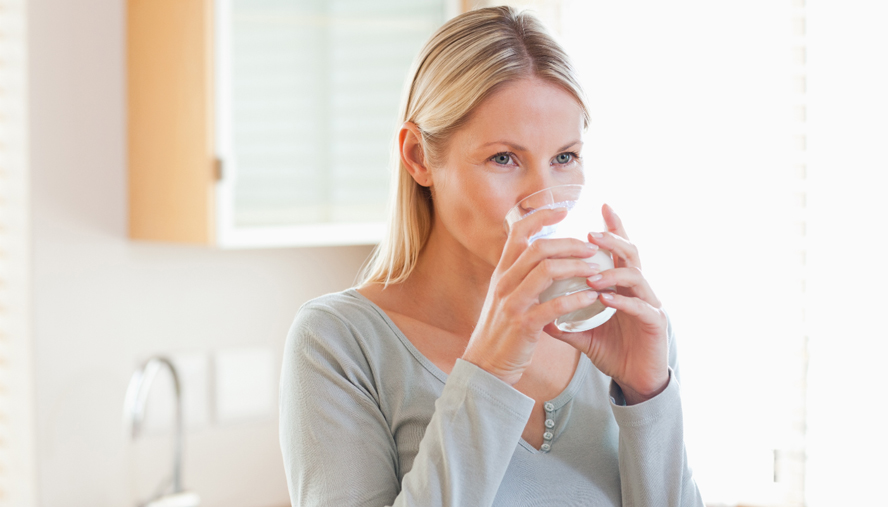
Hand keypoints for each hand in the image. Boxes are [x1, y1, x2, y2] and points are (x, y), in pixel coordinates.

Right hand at [462, 207, 602, 385]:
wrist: (484, 365)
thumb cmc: (501, 331)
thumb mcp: (503, 297)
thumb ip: (519, 276)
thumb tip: (539, 257)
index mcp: (501, 273)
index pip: (517, 233)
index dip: (540, 217)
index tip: (562, 210)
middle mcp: (504, 282)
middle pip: (538, 248)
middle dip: (569, 243)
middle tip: (592, 246)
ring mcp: (512, 303)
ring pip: (546, 271)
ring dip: (576, 266)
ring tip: (597, 269)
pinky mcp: (523, 324)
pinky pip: (553, 305)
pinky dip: (576, 299)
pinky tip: (592, 297)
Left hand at [545, 204, 668, 404]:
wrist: (636, 382)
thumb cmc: (614, 353)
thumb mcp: (584, 335)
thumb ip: (564, 322)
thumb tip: (536, 313)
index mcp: (623, 286)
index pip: (619, 251)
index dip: (613, 227)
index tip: (601, 205)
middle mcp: (640, 290)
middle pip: (631, 253)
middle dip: (612, 240)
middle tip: (591, 233)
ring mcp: (650, 304)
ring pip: (636, 276)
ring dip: (612, 272)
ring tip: (590, 275)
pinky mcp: (656, 323)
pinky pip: (640, 306)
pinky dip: (621, 300)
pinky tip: (604, 298)